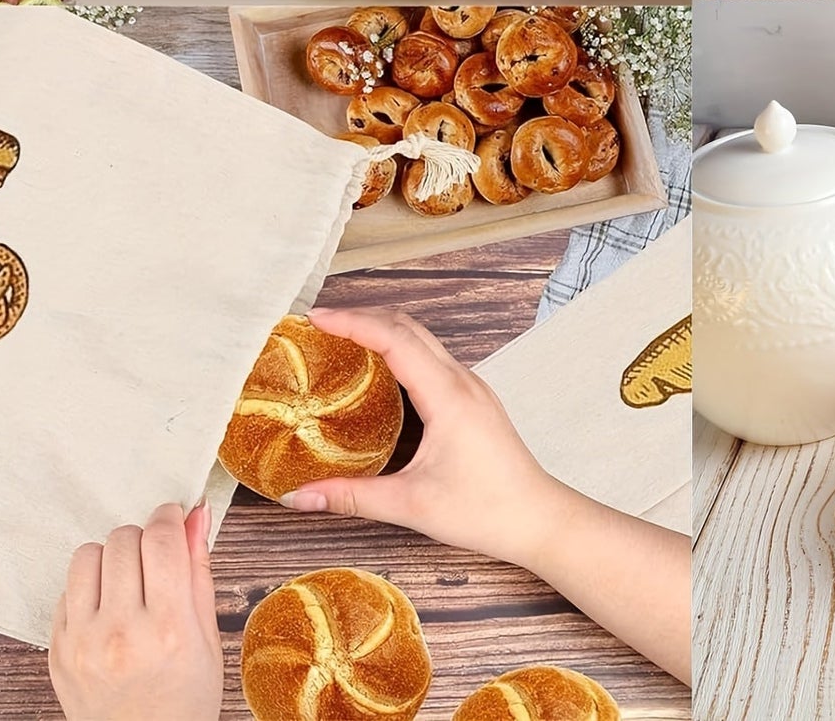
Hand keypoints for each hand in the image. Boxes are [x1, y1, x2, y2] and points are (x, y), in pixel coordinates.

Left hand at [49, 502, 221, 720]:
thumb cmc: (185, 699)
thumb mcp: (208, 635)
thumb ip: (198, 570)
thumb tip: (197, 515)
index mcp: (167, 627)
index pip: (160, 539)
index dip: (169, 516)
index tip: (174, 516)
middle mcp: (120, 632)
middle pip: (122, 541)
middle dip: (143, 538)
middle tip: (156, 558)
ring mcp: (82, 643)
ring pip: (87, 556)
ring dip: (111, 557)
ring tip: (128, 579)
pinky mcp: (57, 652)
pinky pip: (66, 590)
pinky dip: (89, 587)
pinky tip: (108, 606)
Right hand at [279, 308, 559, 567]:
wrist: (537, 517)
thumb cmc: (483, 509)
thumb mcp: (409, 504)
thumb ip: (351, 497)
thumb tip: (297, 497)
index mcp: (448, 394)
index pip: (395, 338)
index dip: (354, 322)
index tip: (317, 317)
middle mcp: (462, 380)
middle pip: (408, 327)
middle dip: (363, 317)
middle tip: (320, 324)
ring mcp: (471, 386)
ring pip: (423, 340)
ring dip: (383, 330)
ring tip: (342, 338)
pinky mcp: (473, 399)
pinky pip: (432, 359)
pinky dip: (401, 350)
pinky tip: (379, 369)